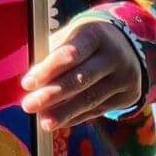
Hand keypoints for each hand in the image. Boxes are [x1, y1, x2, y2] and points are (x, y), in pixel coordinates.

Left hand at [20, 19, 142, 130]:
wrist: (125, 46)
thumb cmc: (84, 42)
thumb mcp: (69, 37)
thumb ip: (50, 56)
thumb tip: (29, 84)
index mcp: (95, 33)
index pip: (70, 53)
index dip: (48, 69)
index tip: (26, 83)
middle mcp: (115, 54)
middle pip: (81, 79)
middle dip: (52, 94)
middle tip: (28, 105)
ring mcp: (125, 76)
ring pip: (91, 99)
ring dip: (64, 112)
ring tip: (43, 122)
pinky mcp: (129, 95)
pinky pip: (98, 109)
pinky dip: (76, 117)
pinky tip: (60, 122)